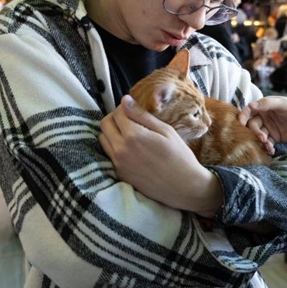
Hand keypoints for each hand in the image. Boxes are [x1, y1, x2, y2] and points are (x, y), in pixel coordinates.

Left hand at [99, 95, 222, 217]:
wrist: (184, 187)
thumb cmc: (179, 156)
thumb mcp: (165, 130)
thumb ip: (142, 115)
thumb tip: (125, 100)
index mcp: (133, 136)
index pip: (116, 113)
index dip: (124, 108)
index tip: (134, 110)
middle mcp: (121, 149)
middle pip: (105, 125)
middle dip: (115, 118)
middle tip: (130, 120)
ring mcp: (118, 164)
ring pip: (103, 139)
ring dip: (112, 132)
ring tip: (129, 134)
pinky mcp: (119, 174)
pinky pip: (108, 154)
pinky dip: (114, 147)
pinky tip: (131, 149)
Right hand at [238, 96, 286, 154]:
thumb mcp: (284, 104)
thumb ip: (267, 104)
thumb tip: (250, 105)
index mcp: (265, 106)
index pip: (250, 110)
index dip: (243, 116)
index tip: (240, 123)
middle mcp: (265, 116)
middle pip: (252, 125)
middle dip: (255, 132)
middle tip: (262, 138)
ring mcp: (269, 128)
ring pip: (258, 135)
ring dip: (261, 141)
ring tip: (268, 146)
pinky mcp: (275, 138)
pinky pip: (266, 143)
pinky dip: (267, 147)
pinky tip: (271, 150)